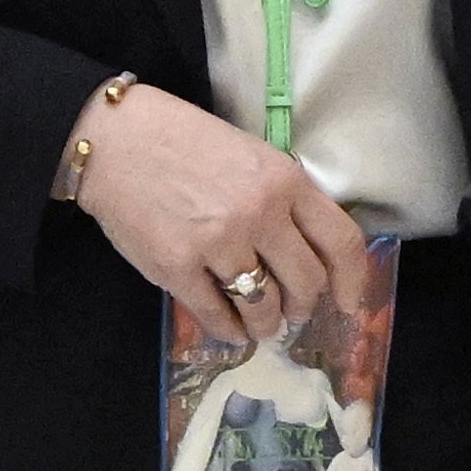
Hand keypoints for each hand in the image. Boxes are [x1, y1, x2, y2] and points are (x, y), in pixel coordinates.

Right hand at [71, 84, 372, 359]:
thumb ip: (283, 198)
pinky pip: (217, 315)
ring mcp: (218, 243)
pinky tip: (230, 328)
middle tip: (293, 311)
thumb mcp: (251, 154)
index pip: (341, 241)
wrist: (116, 140)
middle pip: (306, 282)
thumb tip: (307, 251)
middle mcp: (259, 214)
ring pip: (263, 307)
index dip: (354, 281)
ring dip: (267, 325)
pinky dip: (229, 330)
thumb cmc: (184, 141)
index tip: (350, 304)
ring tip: (261, 326)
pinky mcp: (176, 267)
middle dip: (303, 306)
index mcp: (284, 181)